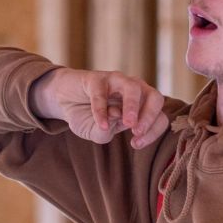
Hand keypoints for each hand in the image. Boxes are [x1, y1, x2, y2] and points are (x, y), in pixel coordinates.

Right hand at [30, 67, 169, 148]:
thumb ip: (110, 131)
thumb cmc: (88, 116)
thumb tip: (120, 121)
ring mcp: (116, 81)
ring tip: (128, 124)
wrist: (63, 101)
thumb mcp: (100, 133)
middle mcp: (134, 90)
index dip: (152, 132)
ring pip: (133, 88)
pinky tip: (101, 124)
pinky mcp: (96, 78)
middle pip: (155, 98)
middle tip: (137, 132)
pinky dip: (102, 110)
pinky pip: (102, 93)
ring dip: (133, 107)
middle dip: (150, 116)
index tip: (135, 144)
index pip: (159, 117)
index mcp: (142, 105)